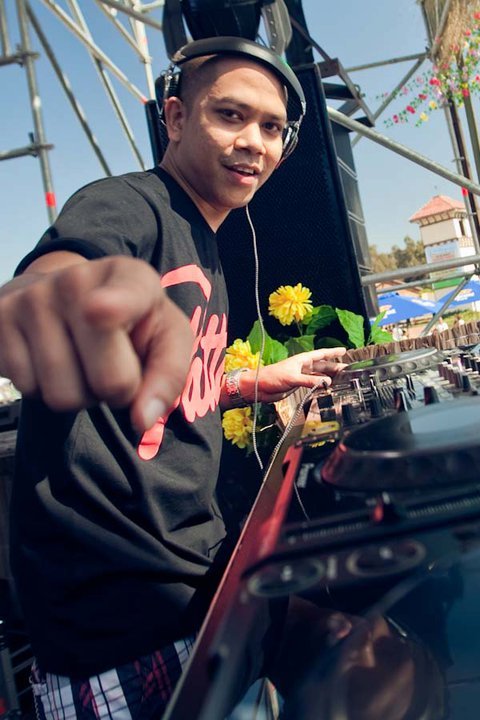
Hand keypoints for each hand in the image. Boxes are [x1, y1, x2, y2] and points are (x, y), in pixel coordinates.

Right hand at [0, 255, 192, 430]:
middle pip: (109, 381)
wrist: (70, 296)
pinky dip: (45, 388)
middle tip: (113, 365)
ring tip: (83, 362)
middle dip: (117, 392)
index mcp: (131, 277)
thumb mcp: (166, 339)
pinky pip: (28, 390)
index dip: (114, 306)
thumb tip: (141, 419)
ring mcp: (33, 299)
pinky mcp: (1, 320)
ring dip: (80, 396)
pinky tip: (53, 359)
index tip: (96, 310)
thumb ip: (168, 377)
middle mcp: (77, 280)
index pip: (125, 295)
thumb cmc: (131, 324)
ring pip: (63, 396)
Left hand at [236, 347, 346, 404]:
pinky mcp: (298, 384)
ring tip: (340, 379)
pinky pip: (313, 383)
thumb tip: (327, 382)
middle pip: (323, 365)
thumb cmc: (272, 377)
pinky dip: (320, 385)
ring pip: (319, 375)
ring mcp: (301, 375)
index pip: (321, 354)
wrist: (260, 387)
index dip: (333, 352)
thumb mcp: (293, 378)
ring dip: (329, 377)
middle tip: (347, 370)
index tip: (343, 350)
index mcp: (302, 360)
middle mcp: (303, 366)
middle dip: (335, 367)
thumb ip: (310, 381)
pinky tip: (326, 387)